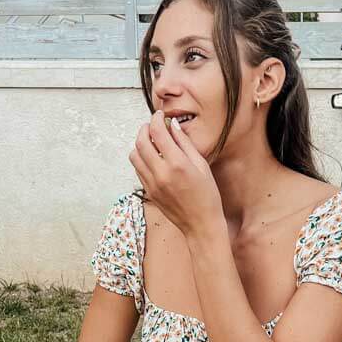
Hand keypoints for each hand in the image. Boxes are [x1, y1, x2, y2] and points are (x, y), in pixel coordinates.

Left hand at [128, 110, 223, 238]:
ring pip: (134, 155)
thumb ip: (185, 144)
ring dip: (140, 144)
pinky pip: (138, 169)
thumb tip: (173, 126)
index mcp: (177, 164)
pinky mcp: (149, 192)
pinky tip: (153, 159)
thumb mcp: (202, 166)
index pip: (156, 132)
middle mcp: (161, 173)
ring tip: (152, 143)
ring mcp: (152, 184)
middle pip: (140, 141)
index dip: (156, 119)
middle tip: (153, 126)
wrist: (201, 225)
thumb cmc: (207, 196)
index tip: (160, 116)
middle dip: (145, 129)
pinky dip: (142, 159)